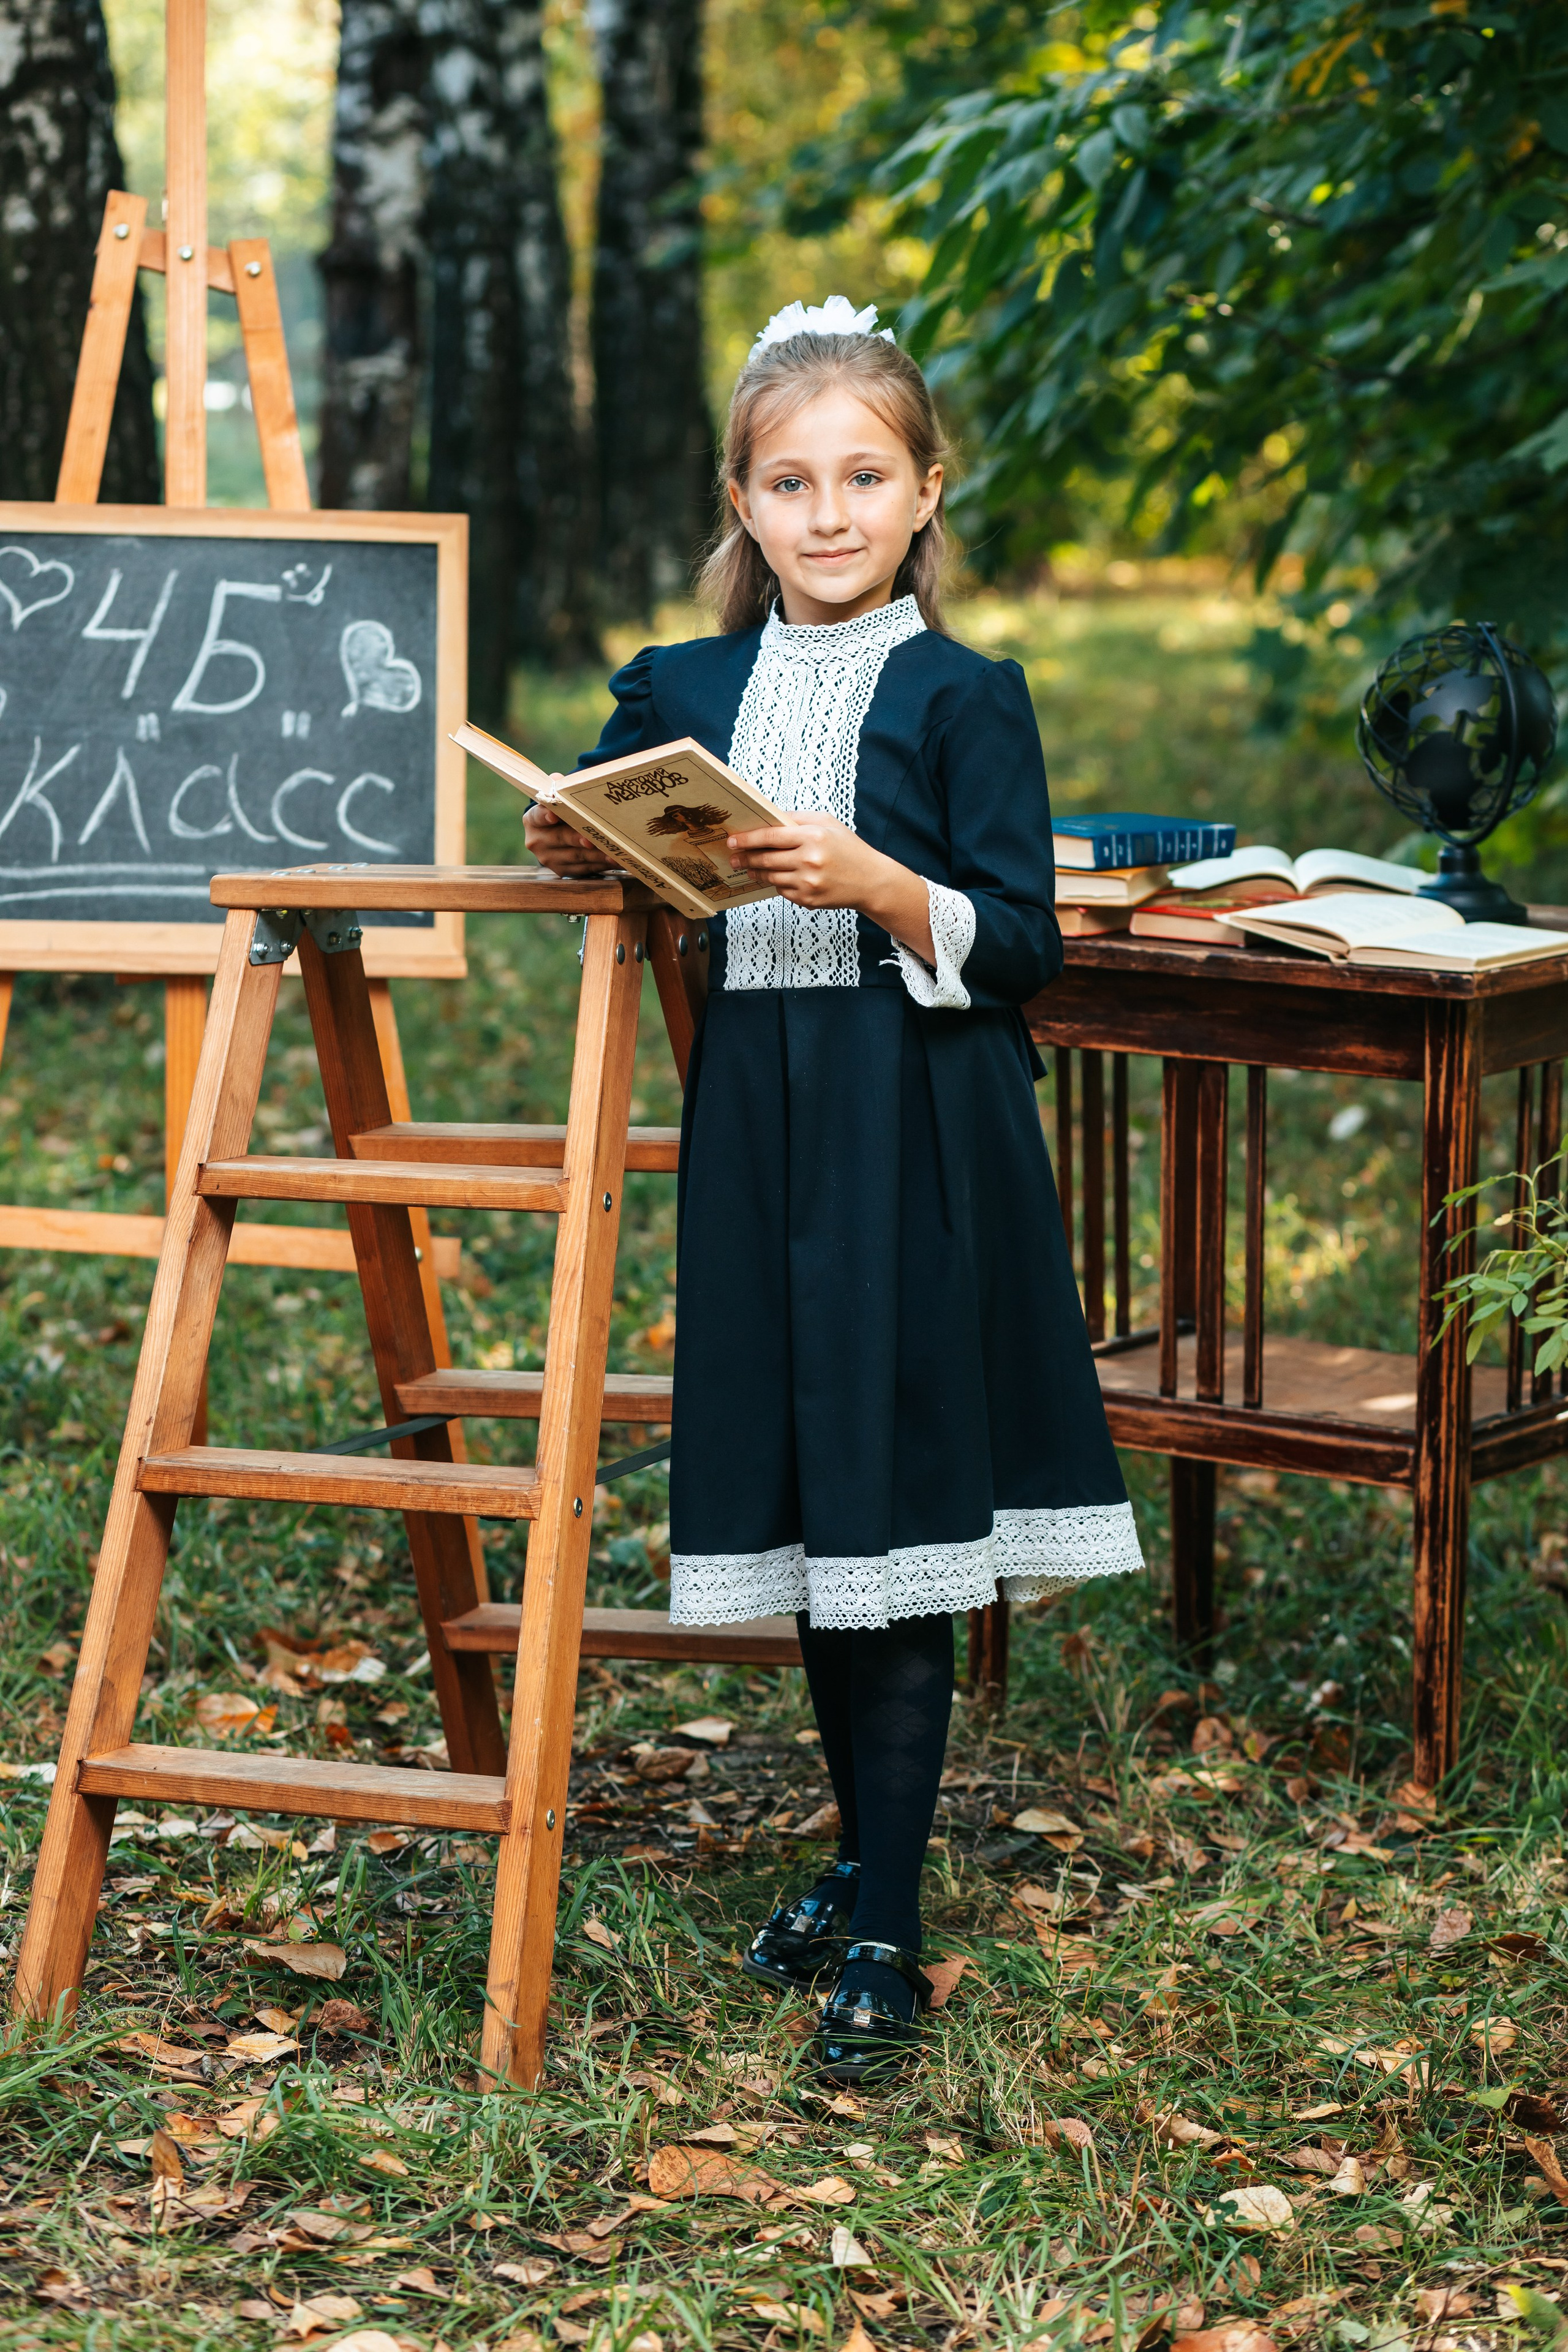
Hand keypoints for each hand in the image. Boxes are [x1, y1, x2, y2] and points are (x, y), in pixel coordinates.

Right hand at [524, 792, 612, 877]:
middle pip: (560, 838)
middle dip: (578, 839)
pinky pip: (583, 869)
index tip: (554, 815)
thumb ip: (557, 789)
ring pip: (575, 856)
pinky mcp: (561, 871)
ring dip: (595, 855)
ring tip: (612, 851)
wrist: (555, 837)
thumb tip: (557, 778)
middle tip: (592, 839)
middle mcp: (536, 841)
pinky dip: (599, 864)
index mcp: (532, 820)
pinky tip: (612, 860)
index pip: (537, 816)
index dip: (545, 816)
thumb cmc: (560, 814)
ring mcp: (548, 858)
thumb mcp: (556, 799)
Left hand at [725, 810, 884, 906]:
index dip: (748, 839)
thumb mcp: (828, 823)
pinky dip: (777, 884)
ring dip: (756, 873)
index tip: (733, 840)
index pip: (771, 837)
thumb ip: (798, 818)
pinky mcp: (808, 900)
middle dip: (745, 858)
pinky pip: (782, 891)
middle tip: (733, 857)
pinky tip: (777, 878)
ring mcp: (808, 883)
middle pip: (766, 860)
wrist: (870, 881)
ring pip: (771, 877)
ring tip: (749, 868)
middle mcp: (809, 860)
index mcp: (813, 837)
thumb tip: (770, 819)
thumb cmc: (849, 849)